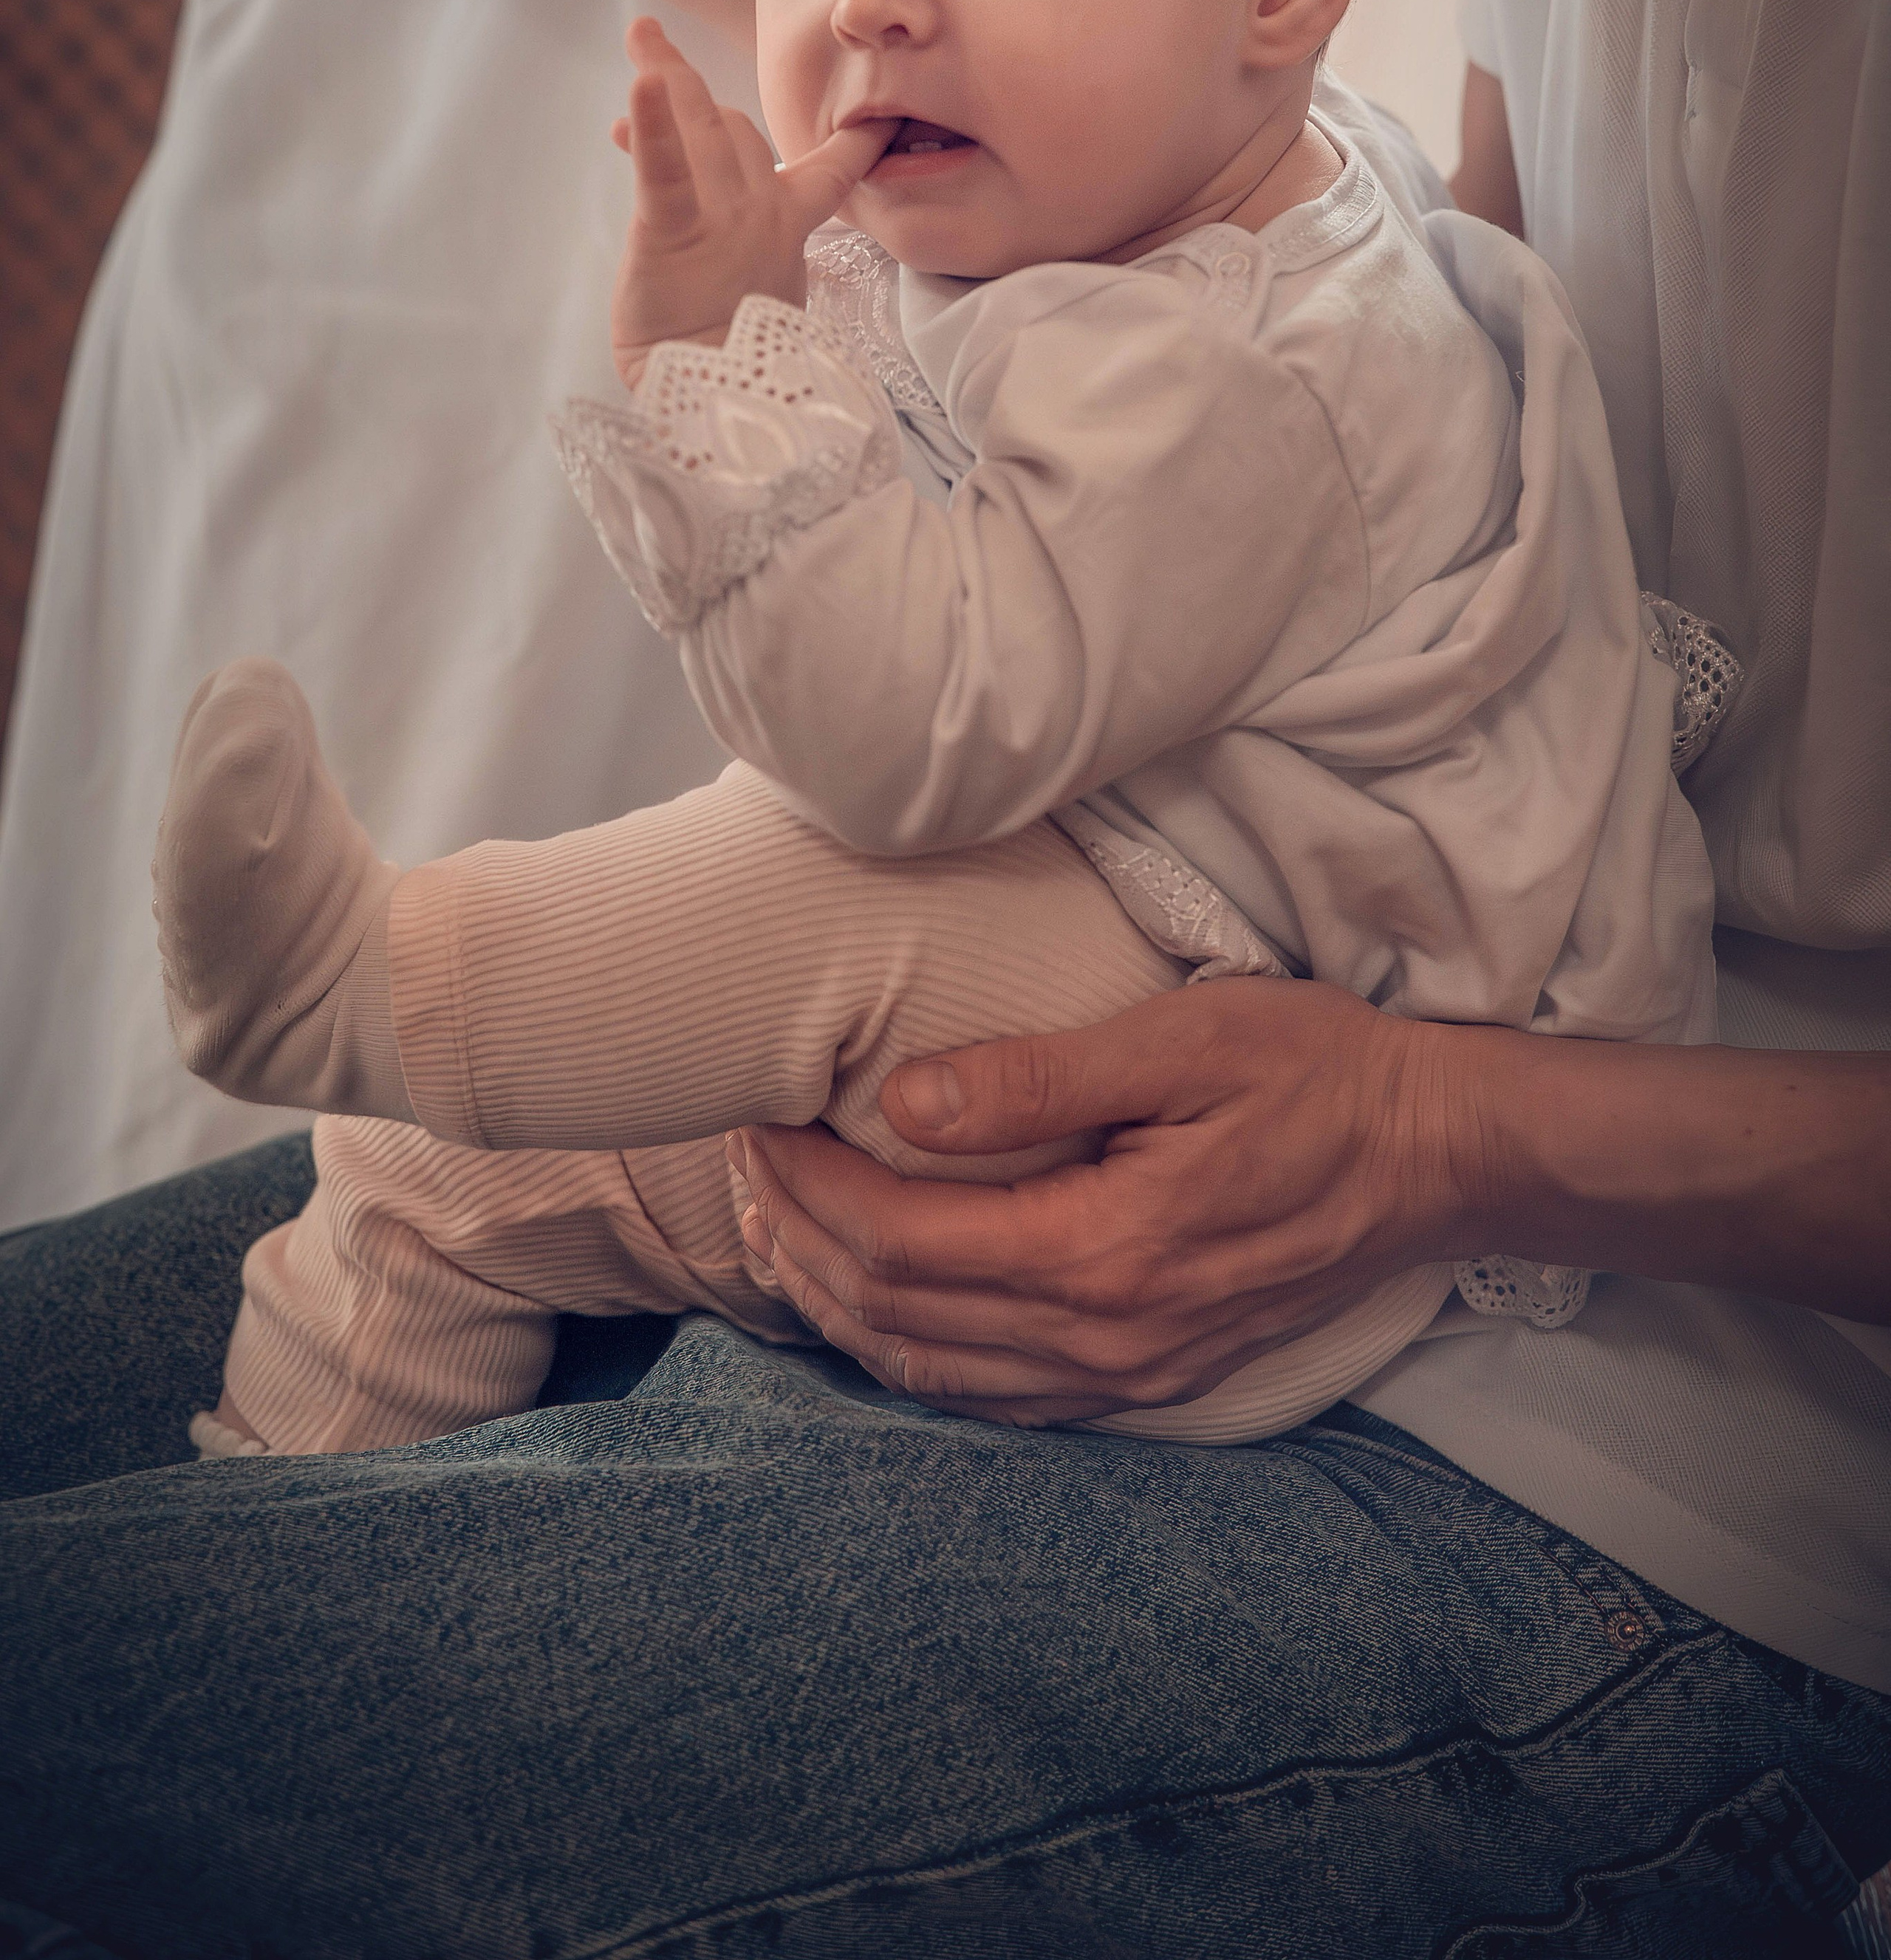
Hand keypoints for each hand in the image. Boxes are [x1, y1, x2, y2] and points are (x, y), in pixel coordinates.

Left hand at [609, 18, 894, 387]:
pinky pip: (665, 171)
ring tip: (640, 32)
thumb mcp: (765, 298)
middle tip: (652, 42)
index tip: (877, 115)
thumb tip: (765, 237)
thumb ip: (763, 251)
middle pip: (735, 127)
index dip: (856, 138)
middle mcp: (762, 214)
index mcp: (789, 231)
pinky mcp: (674, 236)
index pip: (830, 170)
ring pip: (702, 127)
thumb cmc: (737, 364)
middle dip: (691, 84)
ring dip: (667, 74)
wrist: (722, 411)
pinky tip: (639, 82)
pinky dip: (653, 126)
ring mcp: (723, 220)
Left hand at [731, 978, 1474, 1424]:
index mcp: (1107, 1251)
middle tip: (738, 1167)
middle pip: (898, 1315)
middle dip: (797, 1240)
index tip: (755, 1119)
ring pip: (933, 1372)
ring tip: (773, 1230)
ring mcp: (1130, 1375)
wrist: (1436, 1153)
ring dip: (838, 1305)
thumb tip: (902, 1104)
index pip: (903, 1238)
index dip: (809, 1185)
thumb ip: (1038, 1078)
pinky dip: (910, 1353)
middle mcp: (1108, 1338)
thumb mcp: (1185, 1040)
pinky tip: (873, 1304)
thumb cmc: (1317, 1073)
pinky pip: (995, 1396)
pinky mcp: (1149, 1380)